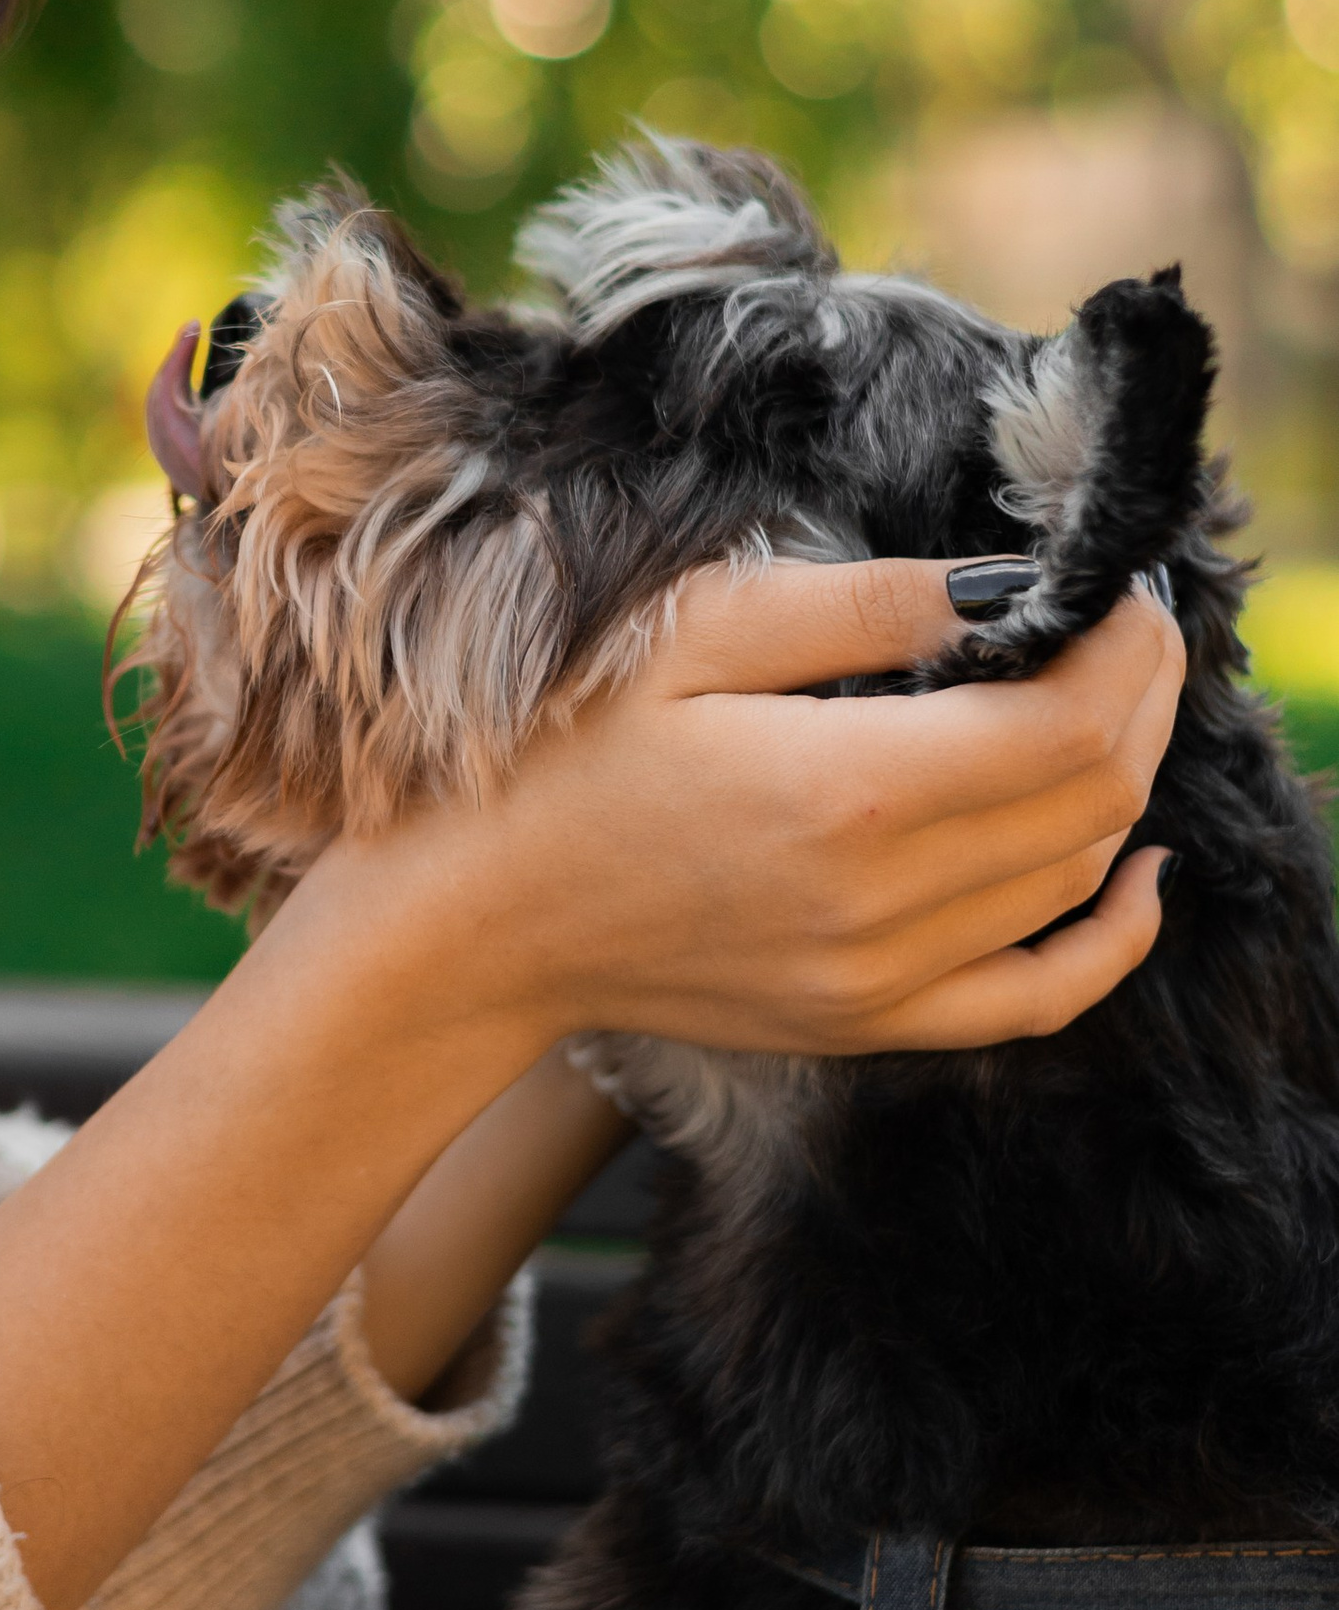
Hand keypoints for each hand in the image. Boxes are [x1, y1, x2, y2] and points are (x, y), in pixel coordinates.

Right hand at [296, 553, 1184, 1063]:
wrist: (468, 922)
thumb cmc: (560, 754)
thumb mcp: (698, 632)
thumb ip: (867, 604)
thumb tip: (1014, 584)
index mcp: (847, 790)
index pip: (1071, 724)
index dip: (1128, 646)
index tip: (1125, 584)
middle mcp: (884, 904)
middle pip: (1096, 801)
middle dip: (1141, 699)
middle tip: (1127, 625)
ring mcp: (879, 982)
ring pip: (1077, 881)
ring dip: (1120, 787)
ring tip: (1102, 702)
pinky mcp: (863, 1026)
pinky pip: (1037, 996)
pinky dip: (1110, 938)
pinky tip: (1135, 875)